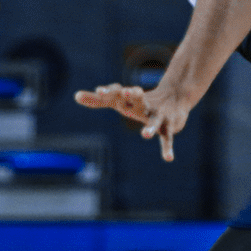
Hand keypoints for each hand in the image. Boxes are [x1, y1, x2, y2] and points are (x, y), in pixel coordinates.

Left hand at [75, 82, 193, 161]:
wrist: (175, 99)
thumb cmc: (139, 103)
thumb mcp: (119, 101)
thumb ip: (97, 100)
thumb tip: (75, 96)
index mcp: (130, 99)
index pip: (118, 93)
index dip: (109, 92)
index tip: (99, 91)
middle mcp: (144, 105)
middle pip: (138, 98)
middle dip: (132, 94)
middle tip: (126, 92)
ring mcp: (158, 115)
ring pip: (154, 121)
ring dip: (150, 128)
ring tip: (144, 136)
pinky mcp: (169, 126)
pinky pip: (168, 138)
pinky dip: (167, 148)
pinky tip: (168, 158)